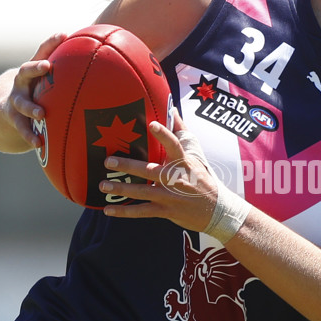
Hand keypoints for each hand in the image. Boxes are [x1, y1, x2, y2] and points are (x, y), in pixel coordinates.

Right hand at [6, 34, 64, 147]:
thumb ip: (71, 75)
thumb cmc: (38, 93)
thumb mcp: (49, 82)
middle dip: (35, 68)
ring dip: (31, 108)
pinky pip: (22, 128)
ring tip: (42, 114)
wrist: (7, 112)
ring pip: (22, 103)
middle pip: (25, 70)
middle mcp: (22, 82)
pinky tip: (39, 144)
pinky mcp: (13, 119)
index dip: (51, 42)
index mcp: (34, 70)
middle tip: (46, 66)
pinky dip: (30, 135)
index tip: (63, 35)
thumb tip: (106, 64)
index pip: (42, 52)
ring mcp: (16, 100)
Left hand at [100, 112, 218, 229]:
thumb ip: (181, 132)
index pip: (174, 145)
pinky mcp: (166, 211)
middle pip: (150, 171)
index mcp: (183, 162)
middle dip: (128, 167)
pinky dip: (125, 212)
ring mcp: (170, 196)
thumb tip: (172, 109)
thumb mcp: (196, 155)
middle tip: (108, 162)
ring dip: (121, 189)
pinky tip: (108, 210)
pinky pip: (142, 211)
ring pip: (142, 192)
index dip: (164, 135)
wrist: (217, 210)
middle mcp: (176, 179)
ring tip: (103, 185)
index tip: (151, 124)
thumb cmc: (202, 179)